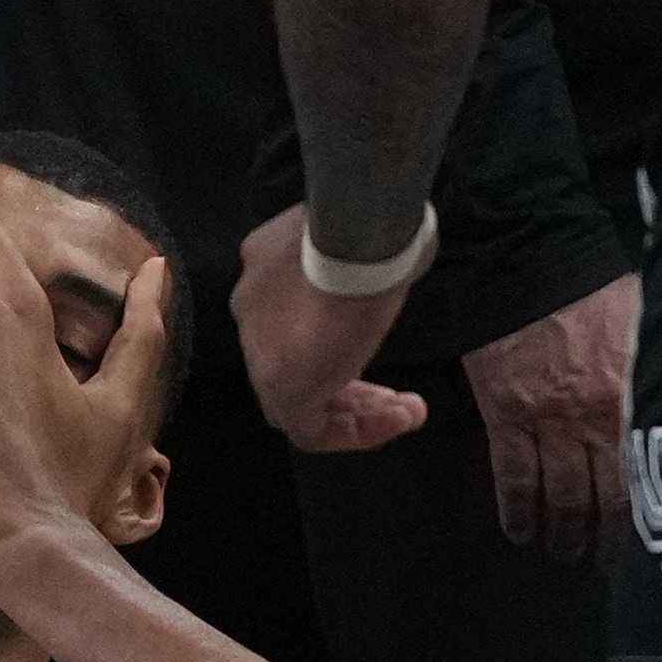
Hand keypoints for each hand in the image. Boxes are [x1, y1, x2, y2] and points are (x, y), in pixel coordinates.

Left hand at [234, 203, 431, 451]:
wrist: (355, 237)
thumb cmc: (370, 230)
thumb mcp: (366, 238)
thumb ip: (366, 256)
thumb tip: (395, 257)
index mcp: (264, 267)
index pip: (289, 315)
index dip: (335, 333)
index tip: (374, 332)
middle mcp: (251, 309)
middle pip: (295, 359)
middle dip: (349, 381)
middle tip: (395, 393)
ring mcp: (260, 352)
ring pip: (302, 399)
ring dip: (359, 411)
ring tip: (409, 413)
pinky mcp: (281, 390)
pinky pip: (312, 428)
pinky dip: (357, 431)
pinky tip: (400, 420)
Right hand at [461, 275, 637, 555]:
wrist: (535, 258)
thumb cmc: (597, 283)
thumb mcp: (654, 326)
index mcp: (641, 399)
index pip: (655, 474)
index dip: (657, 513)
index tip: (660, 537)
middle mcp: (598, 422)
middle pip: (609, 500)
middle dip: (608, 539)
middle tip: (608, 562)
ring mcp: (549, 424)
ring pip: (560, 499)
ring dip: (564, 532)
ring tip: (565, 550)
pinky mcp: (508, 418)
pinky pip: (513, 480)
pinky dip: (517, 511)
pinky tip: (522, 529)